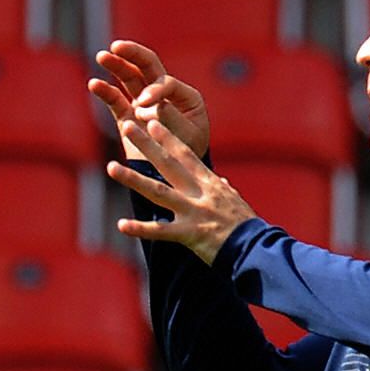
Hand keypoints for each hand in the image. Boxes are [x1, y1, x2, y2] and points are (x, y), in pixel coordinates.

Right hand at [88, 40, 211, 162]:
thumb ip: (171, 119)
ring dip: (116, 66)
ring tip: (102, 56)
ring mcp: (145, 104)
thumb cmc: (188, 156)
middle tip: (117, 46)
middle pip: (148, 67)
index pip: (166, 83)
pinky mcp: (128, 116)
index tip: (143, 104)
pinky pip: (116, 100)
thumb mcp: (188, 138)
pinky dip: (106, 92)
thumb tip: (150, 104)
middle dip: (132, 55)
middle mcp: (166, 95)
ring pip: (130, 78)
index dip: (153, 90)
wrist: (176, 178)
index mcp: (186, 97)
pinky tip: (94, 84)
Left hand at [107, 112, 256, 264]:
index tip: (152, 121)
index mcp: (209, 184)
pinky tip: (120, 225)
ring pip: (158, 192)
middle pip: (168, 164)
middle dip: (146, 144)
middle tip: (127, 125)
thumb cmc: (246, 227)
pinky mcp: (190, 234)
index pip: (186, 155)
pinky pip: (161, 232)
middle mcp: (200, 193)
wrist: (258, 249)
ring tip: (111, 167)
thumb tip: (220, 181)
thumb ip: (223, 190)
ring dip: (133, 179)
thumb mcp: (235, 202)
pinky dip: (140, 229)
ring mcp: (193, 212)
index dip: (168, 137)